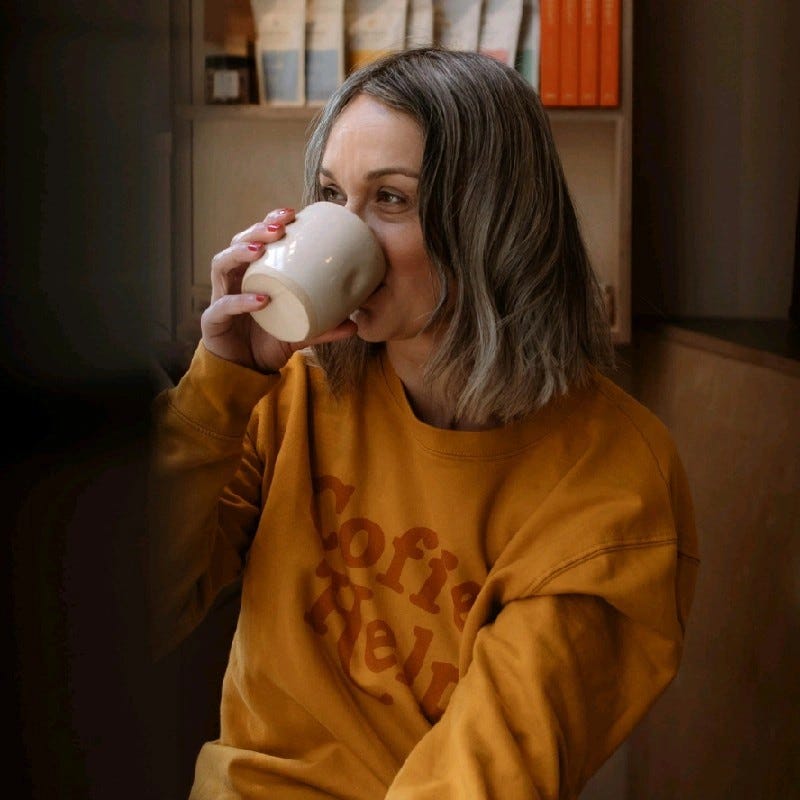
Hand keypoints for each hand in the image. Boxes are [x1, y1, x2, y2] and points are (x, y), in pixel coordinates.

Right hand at [201, 207, 356, 372]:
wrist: (245, 372)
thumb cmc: (268, 343)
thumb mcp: (300, 332)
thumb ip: (323, 328)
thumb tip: (355, 324)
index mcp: (253, 275)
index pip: (257, 240)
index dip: (269, 222)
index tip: (292, 213)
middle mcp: (234, 281)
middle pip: (237, 244)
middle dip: (256, 231)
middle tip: (278, 228)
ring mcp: (220, 297)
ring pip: (221, 264)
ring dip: (239, 253)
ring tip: (260, 250)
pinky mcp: (212, 320)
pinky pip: (223, 306)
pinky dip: (241, 300)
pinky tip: (261, 298)